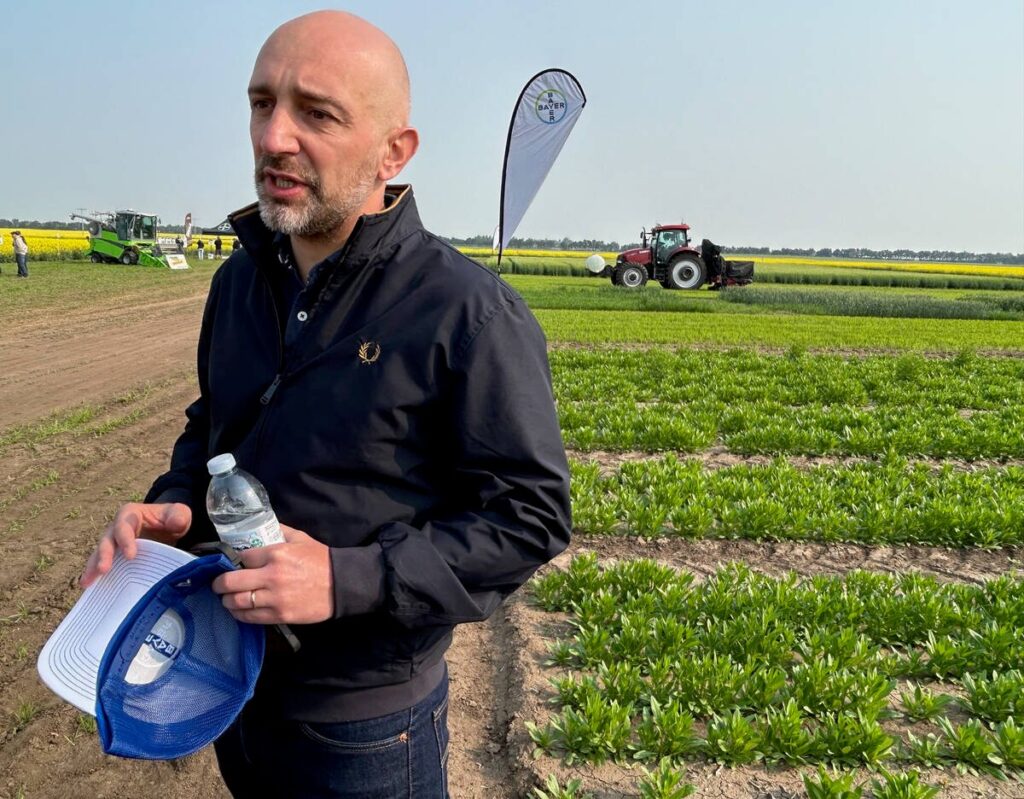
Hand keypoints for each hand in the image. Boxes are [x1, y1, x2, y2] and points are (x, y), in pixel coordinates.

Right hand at [80, 502, 191, 587]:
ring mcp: (114, 543)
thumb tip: (176, 522)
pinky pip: (102, 564)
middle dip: (104, 555)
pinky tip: (89, 586)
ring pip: (99, 554)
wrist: (169, 529)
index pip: (124, 526)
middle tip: (103, 570)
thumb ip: (179, 515)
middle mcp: (117, 528)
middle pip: (107, 541)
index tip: (131, 556)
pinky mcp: (114, 557)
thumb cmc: (172, 519)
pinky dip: (95, 574)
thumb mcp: (180, 514)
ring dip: (93, 567)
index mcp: (130, 515)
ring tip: (87, 582)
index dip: (126, 540)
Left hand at [211, 526, 333, 624]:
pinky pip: (249, 617)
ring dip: (226, 601)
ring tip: (226, 598)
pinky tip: (238, 610)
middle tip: (218, 584)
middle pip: (230, 581)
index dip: (231, 561)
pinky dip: (239, 614)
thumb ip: (279, 531)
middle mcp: (272, 575)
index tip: (228, 564)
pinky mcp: (279, 615)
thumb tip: (261, 524)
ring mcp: (275, 598)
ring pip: (236, 602)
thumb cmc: (321, 560)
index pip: (240, 557)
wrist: (342, 584)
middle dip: (219, 583)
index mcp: (276, 553)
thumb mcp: (301, 539)